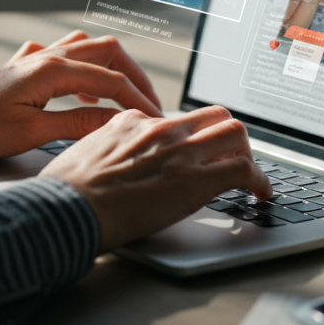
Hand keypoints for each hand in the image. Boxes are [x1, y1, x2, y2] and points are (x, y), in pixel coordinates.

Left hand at [0, 31, 162, 158]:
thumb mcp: (31, 132)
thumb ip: (77, 123)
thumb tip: (116, 121)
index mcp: (53, 69)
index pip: (111, 80)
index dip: (138, 100)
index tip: (156, 119)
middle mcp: (47, 56)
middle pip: (106, 51)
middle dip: (133, 75)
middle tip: (148, 103)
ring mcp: (34, 58)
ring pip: (86, 47)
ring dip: (109, 67)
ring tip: (121, 96)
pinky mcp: (23, 68)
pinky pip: (62, 55)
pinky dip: (82, 69)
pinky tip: (81, 92)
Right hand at [40, 106, 270, 251]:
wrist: (65, 209)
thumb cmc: (63, 193)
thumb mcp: (80, 155)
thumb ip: (104, 152)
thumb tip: (108, 167)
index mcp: (130, 122)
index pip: (174, 120)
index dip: (189, 139)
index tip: (192, 154)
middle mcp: (159, 130)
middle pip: (213, 115)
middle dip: (227, 136)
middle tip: (230, 159)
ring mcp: (179, 152)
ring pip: (235, 133)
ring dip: (247, 154)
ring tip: (250, 177)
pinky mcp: (194, 180)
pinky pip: (244, 169)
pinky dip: (260, 181)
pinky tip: (260, 195)